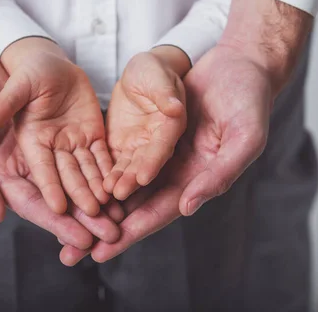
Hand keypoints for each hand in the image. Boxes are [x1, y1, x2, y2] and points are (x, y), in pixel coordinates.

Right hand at [0, 37, 121, 249]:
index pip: (30, 202)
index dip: (55, 222)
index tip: (80, 239)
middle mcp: (21, 161)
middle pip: (58, 195)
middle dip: (83, 217)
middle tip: (112, 235)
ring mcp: (41, 142)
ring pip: (75, 175)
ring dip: (97, 195)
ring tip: (121, 214)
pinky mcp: (55, 122)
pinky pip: (82, 147)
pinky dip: (100, 165)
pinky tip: (118, 178)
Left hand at [60, 44, 271, 262]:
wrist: (241, 65)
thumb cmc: (250, 100)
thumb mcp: (245, 138)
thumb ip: (219, 174)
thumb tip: (187, 208)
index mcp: (200, 179)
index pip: (160, 212)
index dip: (132, 232)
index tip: (101, 252)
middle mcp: (178, 172)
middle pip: (136, 207)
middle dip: (105, 230)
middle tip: (71, 252)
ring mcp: (163, 153)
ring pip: (126, 185)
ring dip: (98, 205)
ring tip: (66, 224)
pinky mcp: (151, 133)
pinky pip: (123, 155)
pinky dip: (103, 171)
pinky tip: (80, 182)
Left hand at [102, 46, 187, 199]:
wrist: (142, 71)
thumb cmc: (156, 70)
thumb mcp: (161, 77)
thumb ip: (166, 94)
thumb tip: (174, 109)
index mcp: (172, 125)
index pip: (163, 147)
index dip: (153, 163)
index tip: (143, 178)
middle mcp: (158, 141)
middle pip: (146, 165)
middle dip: (133, 181)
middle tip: (119, 194)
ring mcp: (140, 145)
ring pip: (130, 167)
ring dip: (119, 181)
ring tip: (106, 194)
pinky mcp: (124, 145)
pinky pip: (115, 162)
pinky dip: (108, 174)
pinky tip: (97, 186)